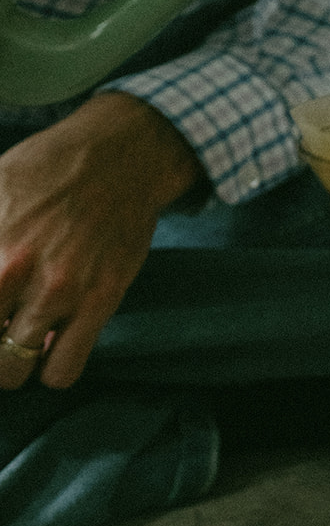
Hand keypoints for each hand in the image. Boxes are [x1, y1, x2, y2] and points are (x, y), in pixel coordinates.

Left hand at [0, 93, 201, 390]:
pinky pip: (64, 370)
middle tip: (0, 322)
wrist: (122, 155)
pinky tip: (51, 342)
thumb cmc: (48, 166)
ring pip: (14, 370)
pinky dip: (50, 367)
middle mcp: (17, 271)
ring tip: (18, 338)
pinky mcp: (100, 301)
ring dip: (10, 361)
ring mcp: (61, 291)